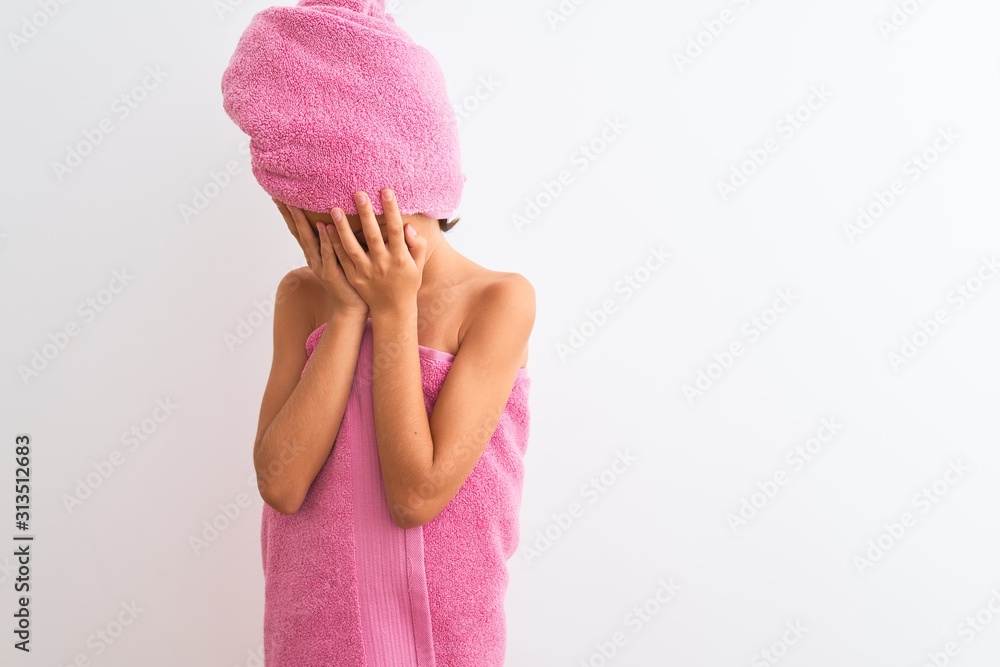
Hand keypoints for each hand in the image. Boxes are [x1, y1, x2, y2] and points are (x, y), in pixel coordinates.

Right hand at [273, 198, 369, 318]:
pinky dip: (326, 239)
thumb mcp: (340, 257)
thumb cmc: (349, 281)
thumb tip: (338, 219)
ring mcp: (321, 266)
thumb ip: (336, 240)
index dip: (290, 214)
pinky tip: (324, 226)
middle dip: (290, 214)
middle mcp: (314, 259)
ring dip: (303, 223)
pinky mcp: (332, 274)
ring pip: (310, 240)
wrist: (352, 308)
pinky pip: (329, 253)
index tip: (280, 196)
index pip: (299, 230)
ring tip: (296, 206)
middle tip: (281, 196)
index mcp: (314, 254)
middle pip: (299, 233)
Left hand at [328, 188, 426, 315]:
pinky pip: (342, 259)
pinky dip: (333, 244)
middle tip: (359, 193)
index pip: (396, 230)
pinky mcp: (354, 277)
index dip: (391, 210)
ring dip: (342, 228)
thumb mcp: (418, 265)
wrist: (393, 310)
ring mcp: (366, 272)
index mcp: (400, 258)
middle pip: (373, 235)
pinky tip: (325, 228)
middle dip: (366, 214)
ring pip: (352, 247)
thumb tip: (408, 227)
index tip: (386, 191)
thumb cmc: (407, 283)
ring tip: (335, 209)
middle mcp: (382, 264)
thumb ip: (417, 245)